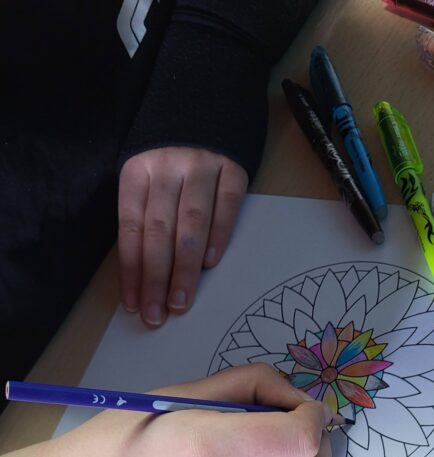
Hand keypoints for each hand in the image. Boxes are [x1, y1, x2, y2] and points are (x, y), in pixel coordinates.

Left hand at [118, 147, 248, 326]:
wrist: (208, 95)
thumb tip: (144, 273)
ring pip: (190, 224)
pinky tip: (210, 265)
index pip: (132, 229)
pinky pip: (225, 207)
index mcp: (138, 171)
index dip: (132, 270)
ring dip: (185, 269)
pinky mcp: (233, 166)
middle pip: (159, 232)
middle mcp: (167, 167)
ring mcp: (202, 165)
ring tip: (181, 302)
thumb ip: (145, 214)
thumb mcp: (146, 173)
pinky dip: (218, 237)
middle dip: (156, 278)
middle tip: (156, 315)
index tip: (133, 304)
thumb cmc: (171, 151)